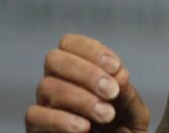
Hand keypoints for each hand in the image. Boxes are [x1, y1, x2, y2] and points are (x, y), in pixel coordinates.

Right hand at [25, 34, 149, 132]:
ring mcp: (44, 103)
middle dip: (86, 72)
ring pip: (47, 86)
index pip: (71, 43)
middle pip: (55, 59)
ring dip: (80, 98)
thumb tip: (120, 76)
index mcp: (79, 69)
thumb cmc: (122, 129)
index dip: (92, 50)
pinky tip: (84, 127)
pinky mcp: (36, 126)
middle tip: (112, 92)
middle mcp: (57, 81)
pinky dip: (61, 120)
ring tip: (107, 114)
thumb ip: (128, 95)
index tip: (116, 67)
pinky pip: (36, 115)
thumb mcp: (133, 112)